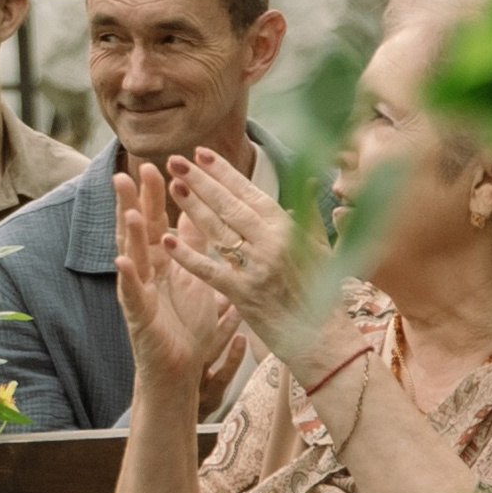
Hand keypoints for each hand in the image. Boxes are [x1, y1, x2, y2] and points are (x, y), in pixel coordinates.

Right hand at [116, 164, 243, 397]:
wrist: (180, 372)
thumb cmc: (187, 330)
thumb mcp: (197, 280)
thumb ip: (196, 249)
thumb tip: (201, 216)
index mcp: (163, 263)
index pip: (158, 221)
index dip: (157, 195)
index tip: (159, 164)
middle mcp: (146, 273)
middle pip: (139, 230)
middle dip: (136, 202)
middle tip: (131, 172)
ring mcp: (139, 292)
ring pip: (132, 256)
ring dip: (129, 233)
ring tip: (129, 209)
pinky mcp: (138, 316)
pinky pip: (132, 293)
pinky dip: (128, 277)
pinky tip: (122, 260)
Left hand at [165, 145, 329, 372]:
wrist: (323, 339)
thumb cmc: (323, 292)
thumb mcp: (321, 249)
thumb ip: (309, 213)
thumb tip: (307, 179)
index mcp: (289, 229)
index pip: (250, 192)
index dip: (223, 172)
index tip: (201, 153)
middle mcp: (272, 244)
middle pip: (229, 206)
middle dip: (201, 181)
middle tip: (175, 161)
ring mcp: (256, 269)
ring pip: (218, 232)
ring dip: (192, 208)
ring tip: (172, 187)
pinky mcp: (243, 295)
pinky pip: (210, 271)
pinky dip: (188, 256)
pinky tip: (167, 241)